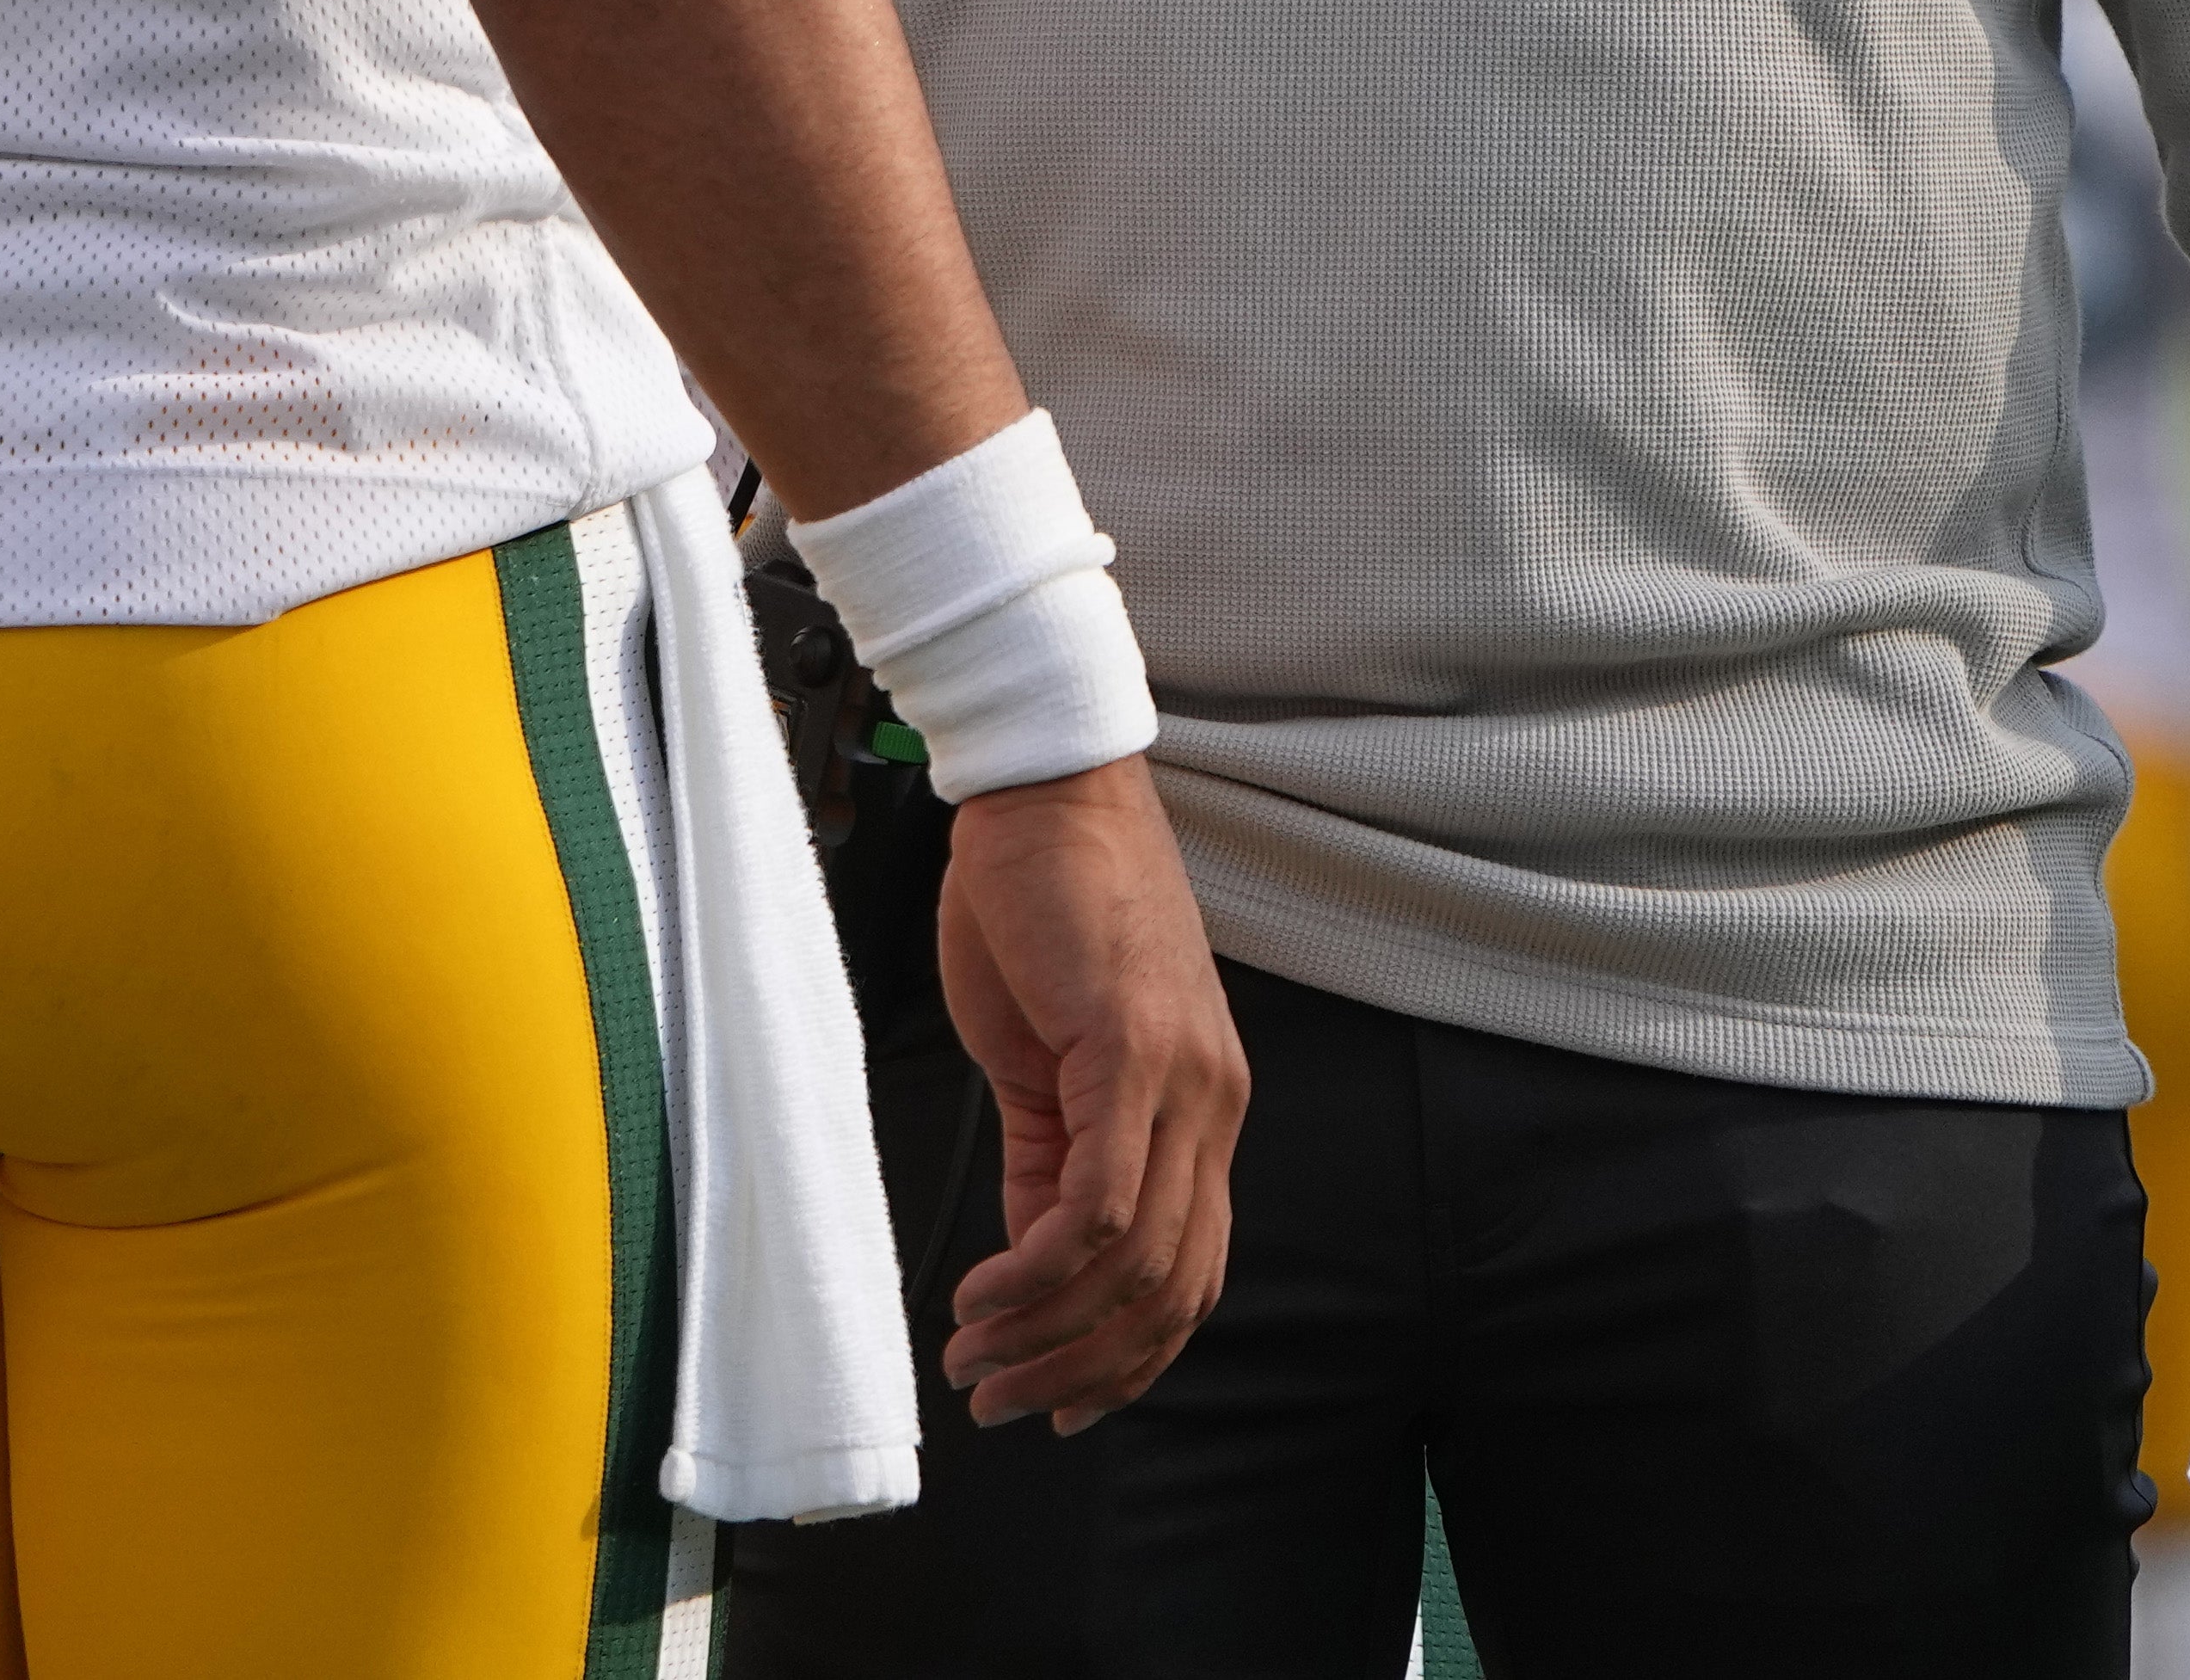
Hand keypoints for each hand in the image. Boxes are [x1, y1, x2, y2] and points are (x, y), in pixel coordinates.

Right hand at [935, 758, 1245, 1432]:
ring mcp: (1183, 1078)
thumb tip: (1037, 1258)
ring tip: (975, 1354)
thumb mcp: (1047, 1054)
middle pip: (1174, 1291)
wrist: (1047, 788)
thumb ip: (1052, 1156)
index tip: (1059, 1403)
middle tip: (1002, 1399)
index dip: (1131, 1360)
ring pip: (1138, 1265)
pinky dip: (1039, 1271)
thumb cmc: (1044, 900)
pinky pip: (1101, 1204)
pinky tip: (982, 1291)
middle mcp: (1214, 1101)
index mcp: (1203, 1103)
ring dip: (1048, 1334)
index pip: (1194, 1272)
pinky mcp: (1133, 1051)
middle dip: (1084, 1371)